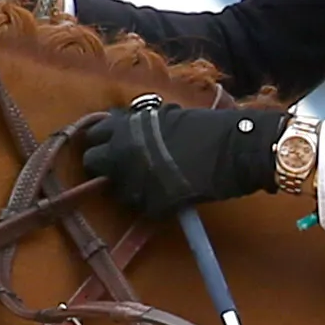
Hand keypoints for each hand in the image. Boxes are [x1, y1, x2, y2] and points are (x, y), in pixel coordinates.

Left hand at [80, 94, 282, 215]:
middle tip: (123, 166)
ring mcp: (134, 182)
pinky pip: (144, 207)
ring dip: (130, 186)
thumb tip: (122, 130)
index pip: (93, 136)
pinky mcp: (152, 205)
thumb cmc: (204, 127)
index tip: (111, 144)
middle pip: (93, 163)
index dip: (103, 141)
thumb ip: (137, 126)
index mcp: (123, 127)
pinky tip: (169, 193)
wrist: (232, 148)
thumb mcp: (162, 117)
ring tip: (153, 180)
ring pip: (117, 190)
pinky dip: (153, 203)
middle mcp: (121, 154)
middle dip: (105, 165)